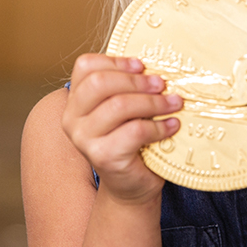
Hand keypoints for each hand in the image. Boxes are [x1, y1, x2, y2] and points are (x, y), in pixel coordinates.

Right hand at [62, 54, 182, 203]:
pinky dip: (158, 126)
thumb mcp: (125, 110)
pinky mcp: (102, 156)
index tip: (142, 66)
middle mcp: (72, 118)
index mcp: (75, 100)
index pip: (86, 66)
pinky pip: (134, 130)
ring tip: (174, 103)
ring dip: (153, 102)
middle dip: (135, 80)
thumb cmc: (130, 142)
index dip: (116, 61)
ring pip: (118, 105)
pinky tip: (171, 126)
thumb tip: (156, 66)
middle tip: (162, 84)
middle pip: (99, 82)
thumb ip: (128, 88)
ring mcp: (84, 139)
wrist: (131, 185)